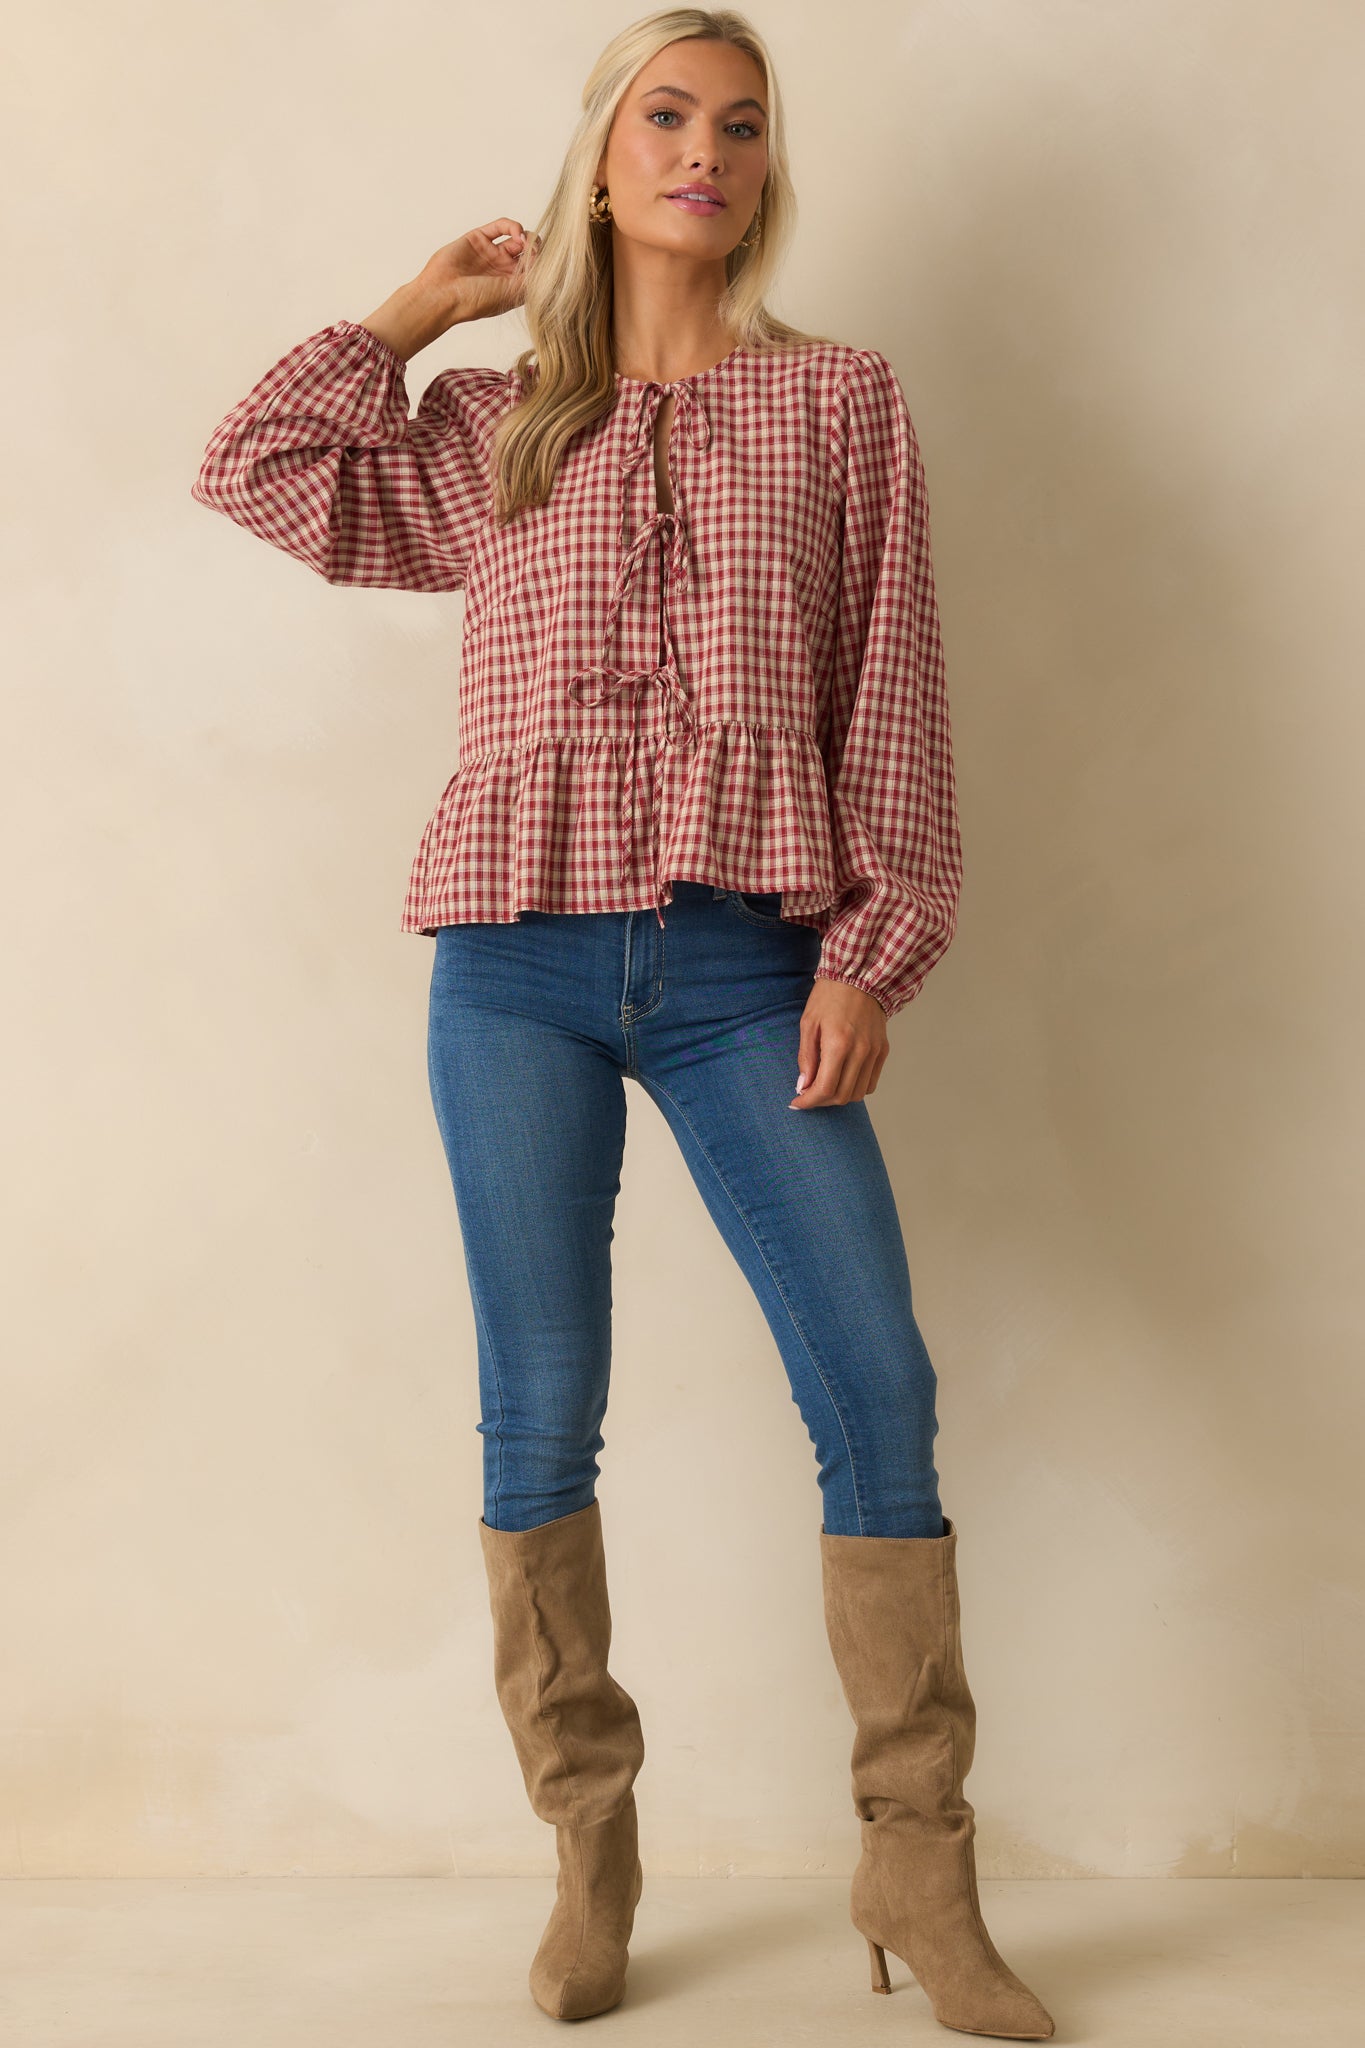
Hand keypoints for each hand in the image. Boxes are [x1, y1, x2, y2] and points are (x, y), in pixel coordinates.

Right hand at [415, 217, 542, 324]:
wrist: (443, 294)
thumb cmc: (475, 301)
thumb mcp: (513, 294)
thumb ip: (533, 277)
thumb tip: (549, 263)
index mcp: (512, 286)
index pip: (536, 270)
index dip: (544, 264)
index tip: (549, 264)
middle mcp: (502, 270)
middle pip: (528, 252)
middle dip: (537, 248)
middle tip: (537, 252)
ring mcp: (491, 253)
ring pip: (517, 237)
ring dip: (526, 236)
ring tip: (525, 243)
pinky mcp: (478, 238)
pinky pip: (500, 226)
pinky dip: (512, 225)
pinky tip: (516, 233)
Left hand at [789, 978, 888, 1107]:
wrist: (859, 977)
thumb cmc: (829, 997)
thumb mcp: (808, 1024)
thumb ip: (806, 1058)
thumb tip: (803, 1086)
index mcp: (838, 1044)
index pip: (824, 1088)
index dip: (808, 1101)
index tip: (796, 1102)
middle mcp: (860, 1051)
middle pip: (842, 1096)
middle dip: (821, 1101)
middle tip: (808, 1095)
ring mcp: (874, 1052)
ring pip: (858, 1094)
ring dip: (838, 1097)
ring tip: (824, 1087)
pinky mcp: (883, 1051)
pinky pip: (870, 1082)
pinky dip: (855, 1088)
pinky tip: (842, 1079)